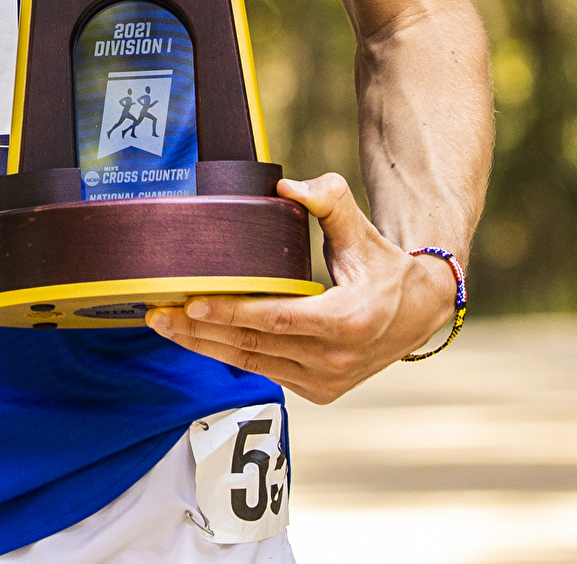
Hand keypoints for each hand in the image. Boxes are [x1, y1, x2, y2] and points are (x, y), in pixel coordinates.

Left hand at [145, 172, 455, 403]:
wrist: (418, 309)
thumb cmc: (380, 264)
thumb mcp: (360, 228)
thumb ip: (328, 199)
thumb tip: (286, 185)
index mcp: (349, 320)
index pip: (277, 318)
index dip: (232, 313)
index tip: (192, 303)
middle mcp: (338, 359)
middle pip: (255, 345)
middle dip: (200, 332)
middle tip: (158, 313)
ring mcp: (329, 381)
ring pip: (253, 364)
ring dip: (205, 347)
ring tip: (165, 325)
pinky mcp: (321, 391)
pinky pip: (265, 371)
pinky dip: (229, 355)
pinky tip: (198, 338)